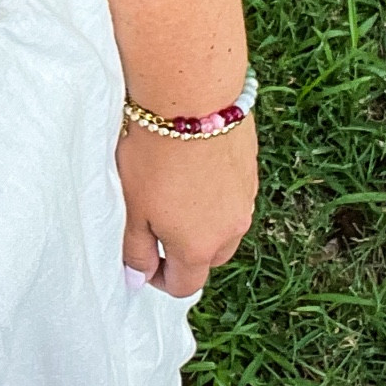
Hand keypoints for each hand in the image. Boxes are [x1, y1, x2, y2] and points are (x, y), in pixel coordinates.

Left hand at [117, 116, 257, 297]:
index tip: (143, 261)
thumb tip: (137, 279)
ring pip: (225, 229)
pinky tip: (194, 170)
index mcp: (199, 247)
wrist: (192, 99)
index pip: (184, 285)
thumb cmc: (154, 155)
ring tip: (174, 194)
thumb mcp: (133, 207)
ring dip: (203, 225)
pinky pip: (235, 199)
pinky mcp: (251, 172)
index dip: (159, 279)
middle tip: (156, 225)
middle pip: (209, 260)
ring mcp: (246, 200)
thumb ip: (136, 249)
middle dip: (184, 254)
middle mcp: (231, 230)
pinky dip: (216, 196)